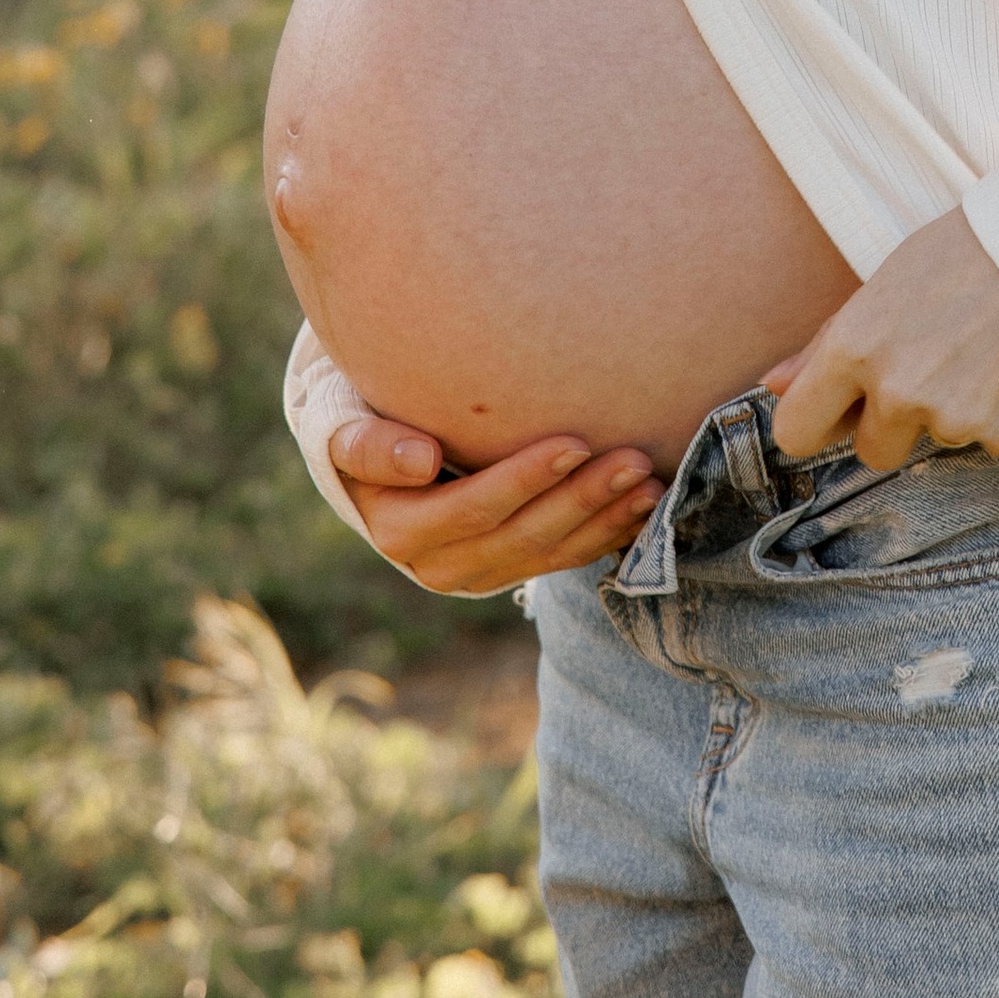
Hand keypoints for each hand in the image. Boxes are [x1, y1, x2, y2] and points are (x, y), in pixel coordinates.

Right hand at [330, 414, 662, 596]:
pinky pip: (562, 559)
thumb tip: (419, 459)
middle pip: (522, 533)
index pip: (473, 506)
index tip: (573, 443)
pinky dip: (606, 535)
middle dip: (582, 497)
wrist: (380, 463)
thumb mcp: (349, 430)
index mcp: (401, 530)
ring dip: (604, 519)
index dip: (524, 479)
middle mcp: (438, 565)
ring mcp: (477, 574)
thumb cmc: (369, 423)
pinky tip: (645, 508)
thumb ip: (369, 443)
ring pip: (549, 552)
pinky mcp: (507, 571)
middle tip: (633, 456)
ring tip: (649, 479)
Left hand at [768, 209, 998, 475]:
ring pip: (937, 442)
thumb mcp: (887, 280)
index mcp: (857, 348)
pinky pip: (992, 443)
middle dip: (894, 420)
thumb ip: (827, 342)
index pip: (797, 433)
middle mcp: (900, 392)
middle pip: (872, 451)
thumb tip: (774, 386)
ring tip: (986, 349)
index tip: (840, 409)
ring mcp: (958, 421)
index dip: (818, 422)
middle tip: (935, 361)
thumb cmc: (968, 248)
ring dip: (954, 410)